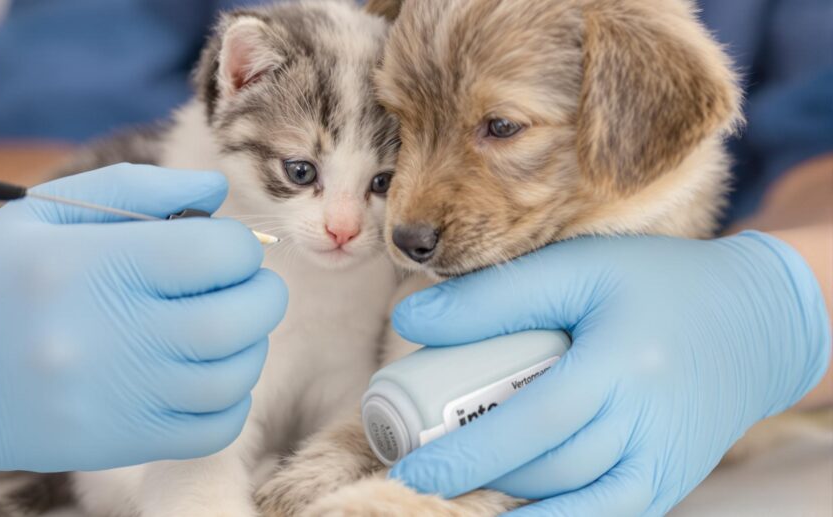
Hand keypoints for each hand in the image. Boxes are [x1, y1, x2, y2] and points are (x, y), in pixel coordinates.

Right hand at [0, 164, 286, 484]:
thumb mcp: (47, 210)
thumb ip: (140, 189)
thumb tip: (215, 193)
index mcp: (93, 266)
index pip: (214, 254)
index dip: (238, 246)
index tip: (226, 248)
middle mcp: (107, 335)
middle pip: (234, 319)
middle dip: (262, 295)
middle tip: (248, 286)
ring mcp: (115, 397)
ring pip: (231, 377)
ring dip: (250, 346)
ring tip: (227, 327)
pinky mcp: (118, 442)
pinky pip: (212, 428)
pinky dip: (231, 399)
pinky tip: (208, 374)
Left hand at [388, 233, 829, 515]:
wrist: (756, 321)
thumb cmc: (657, 286)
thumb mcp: (579, 269)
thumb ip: (494, 297)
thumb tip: (410, 322)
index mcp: (622, 365)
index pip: (533, 425)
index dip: (469, 455)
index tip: (412, 472)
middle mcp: (647, 426)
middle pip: (548, 471)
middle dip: (478, 480)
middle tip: (421, 476)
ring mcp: (664, 466)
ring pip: (573, 504)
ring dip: (510, 504)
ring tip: (457, 493)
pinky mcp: (669, 484)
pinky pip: (607, 516)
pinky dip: (556, 516)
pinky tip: (512, 508)